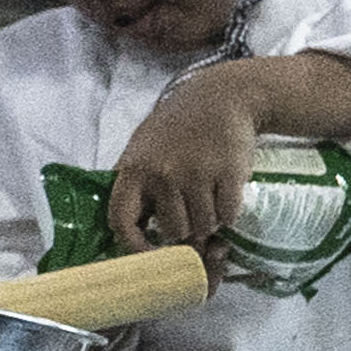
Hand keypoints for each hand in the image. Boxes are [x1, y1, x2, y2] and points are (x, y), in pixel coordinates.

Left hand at [105, 70, 278, 256]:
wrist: (221, 97)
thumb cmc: (177, 127)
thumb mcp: (142, 148)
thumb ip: (134, 185)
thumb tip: (127, 231)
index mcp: (134, 170)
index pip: (121, 221)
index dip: (133, 246)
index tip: (148, 254)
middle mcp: (162, 175)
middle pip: (173, 231)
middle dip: (183, 230)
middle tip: (190, 213)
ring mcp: (196, 174)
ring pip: (203, 227)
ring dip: (208, 222)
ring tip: (206, 199)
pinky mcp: (228, 174)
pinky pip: (228, 216)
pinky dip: (229, 213)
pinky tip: (224, 193)